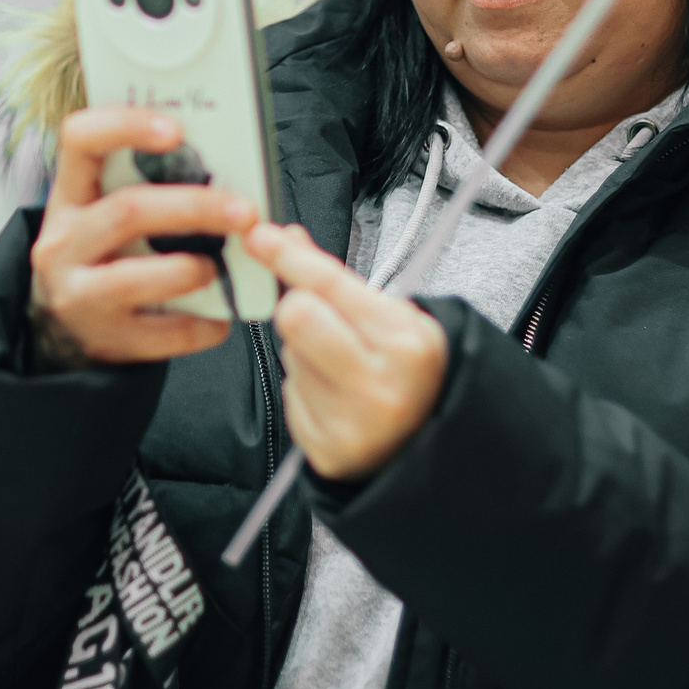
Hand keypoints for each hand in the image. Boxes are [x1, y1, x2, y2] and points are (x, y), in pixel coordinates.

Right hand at [30, 107, 254, 366]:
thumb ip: (148, 183)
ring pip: (136, 277)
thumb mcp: (106, 210)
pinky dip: (202, 324)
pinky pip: (162, 333)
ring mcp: (78, 293)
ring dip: (191, 269)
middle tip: (244, 212)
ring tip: (219, 268)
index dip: (126, 126)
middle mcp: (65, 241)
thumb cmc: (107, 254)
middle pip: (129, 211)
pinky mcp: (104, 339)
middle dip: (195, 208)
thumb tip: (224, 166)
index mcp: (70, 195)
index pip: (80, 139)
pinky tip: (220, 316)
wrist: (68, 328)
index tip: (177, 130)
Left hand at [246, 223, 447, 480]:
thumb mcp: (390, 314)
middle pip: (296, 318)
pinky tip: (335, 397)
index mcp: (406, 343)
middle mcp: (380, 387)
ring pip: (290, 356)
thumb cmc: (408, 368)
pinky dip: (305, 389)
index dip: (289, 256)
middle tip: (319, 318)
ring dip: (306, 353)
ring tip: (342, 368)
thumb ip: (335, 278)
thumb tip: (287, 237)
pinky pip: (290, 395)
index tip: (259, 236)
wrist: (429, 439)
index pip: (330, 286)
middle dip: (298, 309)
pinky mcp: (326, 452)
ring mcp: (352, 426)